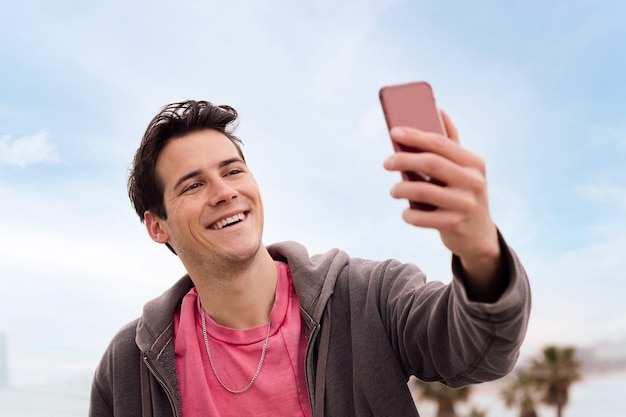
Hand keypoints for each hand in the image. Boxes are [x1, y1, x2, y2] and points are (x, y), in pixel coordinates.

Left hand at [383, 110, 505, 300]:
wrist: (479, 236)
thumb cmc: (464, 195)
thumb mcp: (464, 170)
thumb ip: (451, 143)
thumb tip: (438, 110)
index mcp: (474, 163)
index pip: (441, 143)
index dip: (415, 136)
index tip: (394, 132)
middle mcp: (473, 181)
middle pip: (430, 163)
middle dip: (403, 160)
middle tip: (386, 162)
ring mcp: (465, 204)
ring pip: (422, 191)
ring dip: (400, 189)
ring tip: (393, 191)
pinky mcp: (454, 225)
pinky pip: (420, 217)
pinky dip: (408, 214)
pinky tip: (406, 212)